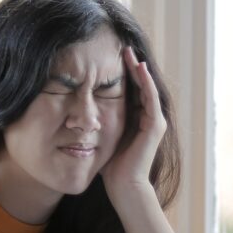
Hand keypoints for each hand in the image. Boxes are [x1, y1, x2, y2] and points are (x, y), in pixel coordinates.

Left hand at [101, 46, 166, 198]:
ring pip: (147, 87)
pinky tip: (138, 68)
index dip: (122, 73)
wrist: (124, 185)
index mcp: (136, 119)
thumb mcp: (102, 136)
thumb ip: (96, 123)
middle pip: (140, 85)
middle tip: (122, 47)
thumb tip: (76, 112)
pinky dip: (145, 82)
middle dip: (131, 66)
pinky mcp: (156, 125)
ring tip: (129, 52)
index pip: (130, 90)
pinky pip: (150, 98)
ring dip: (138, 69)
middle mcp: (148, 117)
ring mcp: (154, 120)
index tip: (110, 57)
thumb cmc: (111, 166)